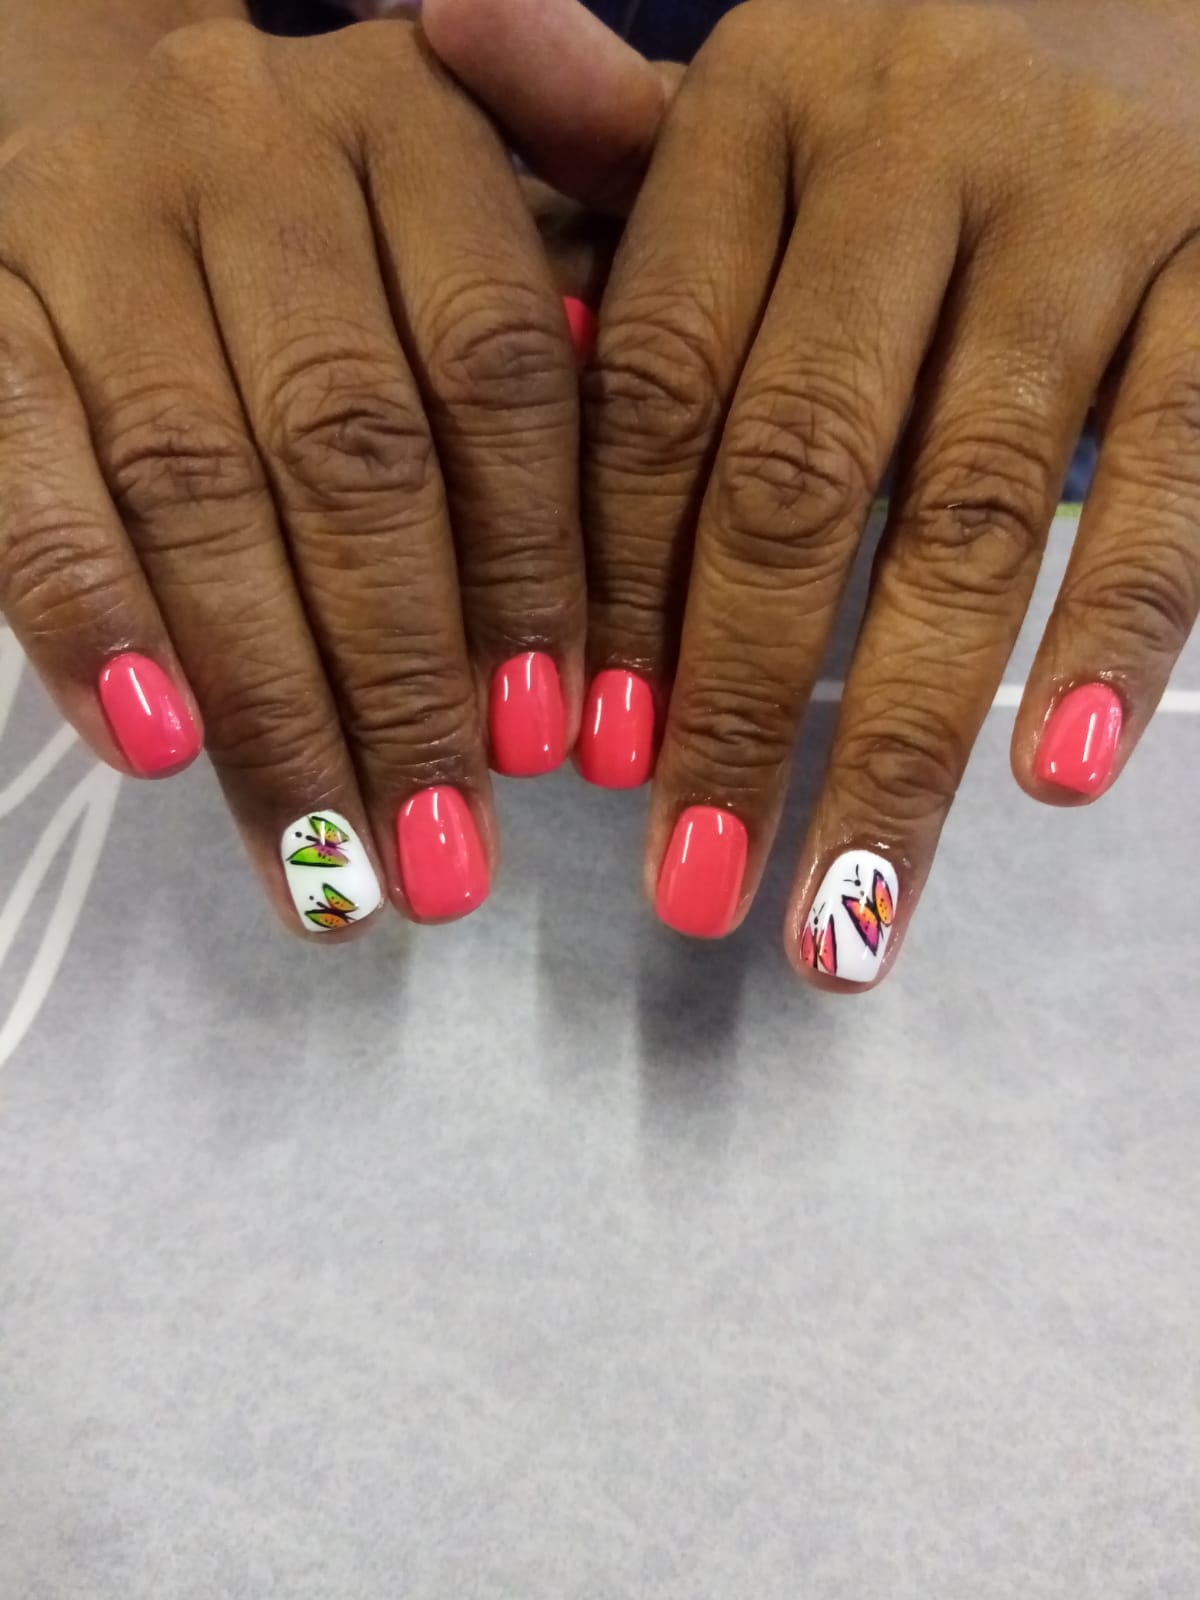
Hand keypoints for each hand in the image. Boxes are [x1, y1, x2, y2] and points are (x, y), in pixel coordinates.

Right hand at [0, 16, 589, 934]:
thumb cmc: (328, 211)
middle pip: (348, 450)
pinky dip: (87, 617)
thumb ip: (588, 280)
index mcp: (412, 129)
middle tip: (447, 860)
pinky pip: (21, 471)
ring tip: (328, 867)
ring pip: (193, 487)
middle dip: (401, 679)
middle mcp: (253, 153)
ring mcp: (96, 225)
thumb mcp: (472, 198)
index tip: (552, 741)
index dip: (525, 569)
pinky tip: (156, 754)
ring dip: (269, 701)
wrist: (88, 104)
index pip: (495, 371)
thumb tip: (674, 450)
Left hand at [443, 0, 1199, 983]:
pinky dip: (1120, 624)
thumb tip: (446, 36)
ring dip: (902, 730)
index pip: (656, 381)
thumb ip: (616, 131)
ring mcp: (1091, 208)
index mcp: (768, 102)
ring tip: (843, 909)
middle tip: (687, 884)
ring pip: (974, 509)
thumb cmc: (924, 84)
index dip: (612, 585)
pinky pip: (1179, 469)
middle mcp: (920, 146)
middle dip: (734, 702)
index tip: (579, 757)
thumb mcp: (765, 88)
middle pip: (796, 472)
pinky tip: (1057, 774)